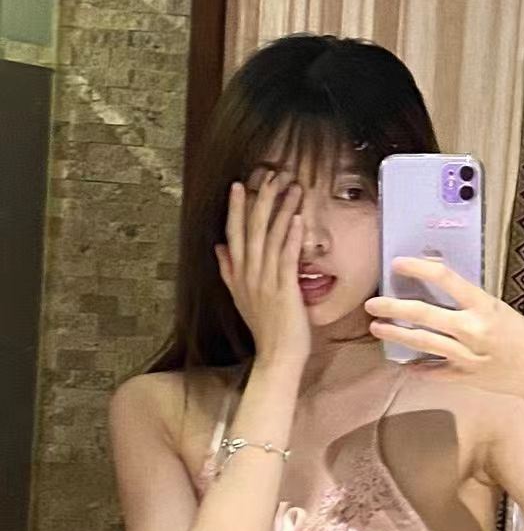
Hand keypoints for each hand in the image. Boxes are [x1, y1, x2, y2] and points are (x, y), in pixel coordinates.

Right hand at [214, 170, 310, 366]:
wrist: (276, 356)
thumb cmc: (266, 329)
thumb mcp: (241, 298)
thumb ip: (229, 272)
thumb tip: (219, 248)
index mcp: (238, 274)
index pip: (234, 233)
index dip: (236, 208)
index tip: (240, 184)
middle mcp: (248, 274)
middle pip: (251, 228)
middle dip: (260, 199)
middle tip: (270, 173)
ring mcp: (265, 281)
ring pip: (270, 237)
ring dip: (281, 209)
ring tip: (291, 186)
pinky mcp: (284, 289)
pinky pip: (286, 257)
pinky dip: (290, 236)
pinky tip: (297, 217)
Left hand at [364, 257, 523, 398]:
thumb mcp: (500, 310)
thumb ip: (470, 303)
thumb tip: (437, 289)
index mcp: (484, 307)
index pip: (445, 280)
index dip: (418, 269)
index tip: (398, 264)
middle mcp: (473, 330)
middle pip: (424, 315)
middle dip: (393, 308)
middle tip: (373, 303)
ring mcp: (467, 356)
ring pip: (423, 342)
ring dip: (396, 335)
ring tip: (377, 327)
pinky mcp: (465, 377)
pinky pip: (435, 371)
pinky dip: (418, 367)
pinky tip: (404, 363)